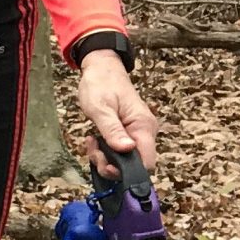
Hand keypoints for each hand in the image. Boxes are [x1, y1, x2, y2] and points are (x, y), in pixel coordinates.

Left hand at [77, 51, 158, 178]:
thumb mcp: (101, 108)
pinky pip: (120, 151)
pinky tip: (95, 140)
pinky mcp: (129, 133)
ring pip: (126, 160)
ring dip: (106, 158)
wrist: (102, 69)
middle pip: (135, 165)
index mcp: (143, 125)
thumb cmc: (101, 84)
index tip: (106, 164)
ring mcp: (138, 132)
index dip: (128, 171)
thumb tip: (127, 150)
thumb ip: (112, 131)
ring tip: (92, 142)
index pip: (146, 162)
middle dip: (111, 165)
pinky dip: (106, 151)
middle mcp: (145, 131)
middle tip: (94, 151)